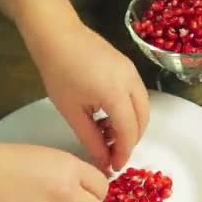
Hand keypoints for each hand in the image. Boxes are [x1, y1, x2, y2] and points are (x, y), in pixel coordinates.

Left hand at [24, 20, 149, 173]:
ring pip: (144, 108)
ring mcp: (133, 72)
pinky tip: (109, 115)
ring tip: (108, 134)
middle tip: (112, 153)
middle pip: (143, 121)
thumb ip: (91, 140)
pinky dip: (130, 111)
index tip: (114, 167)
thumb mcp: (72, 112)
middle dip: (131, 141)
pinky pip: (138, 95)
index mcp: (116, 94)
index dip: (123, 153)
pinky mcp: (129, 67)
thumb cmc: (59, 72)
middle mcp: (131, 82)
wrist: (57, 35)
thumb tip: (104, 162)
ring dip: (132, 126)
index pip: (129, 132)